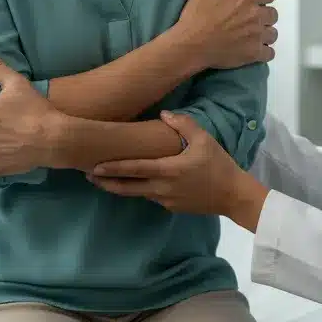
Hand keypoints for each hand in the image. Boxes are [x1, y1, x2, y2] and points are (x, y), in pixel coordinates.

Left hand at [86, 111, 268, 227]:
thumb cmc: (219, 165)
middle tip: (88, 175)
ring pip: (137, 193)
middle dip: (106, 182)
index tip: (94, 166)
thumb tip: (163, 114)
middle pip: (127, 187)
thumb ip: (183, 124)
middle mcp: (162, 188)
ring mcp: (166, 201)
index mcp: (168, 170)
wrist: (233, 195)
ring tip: (105, 180)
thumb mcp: (204, 139)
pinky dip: (140, 190)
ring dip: (120, 187)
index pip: (133, 169)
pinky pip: (151, 197)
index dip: (112, 168)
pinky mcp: (172, 207)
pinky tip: (137, 183)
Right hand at [176, 0, 277, 69]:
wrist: (190, 46)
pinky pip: (270, 53)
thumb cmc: (196, 17)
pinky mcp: (254, 53)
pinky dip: (264, 51)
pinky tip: (255, 49)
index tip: (257, 0)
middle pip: (273, 14)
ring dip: (265, 33)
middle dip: (264, 15)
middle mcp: (255, 16)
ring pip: (273, 33)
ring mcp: (256, 36)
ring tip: (253, 35)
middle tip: (250, 19)